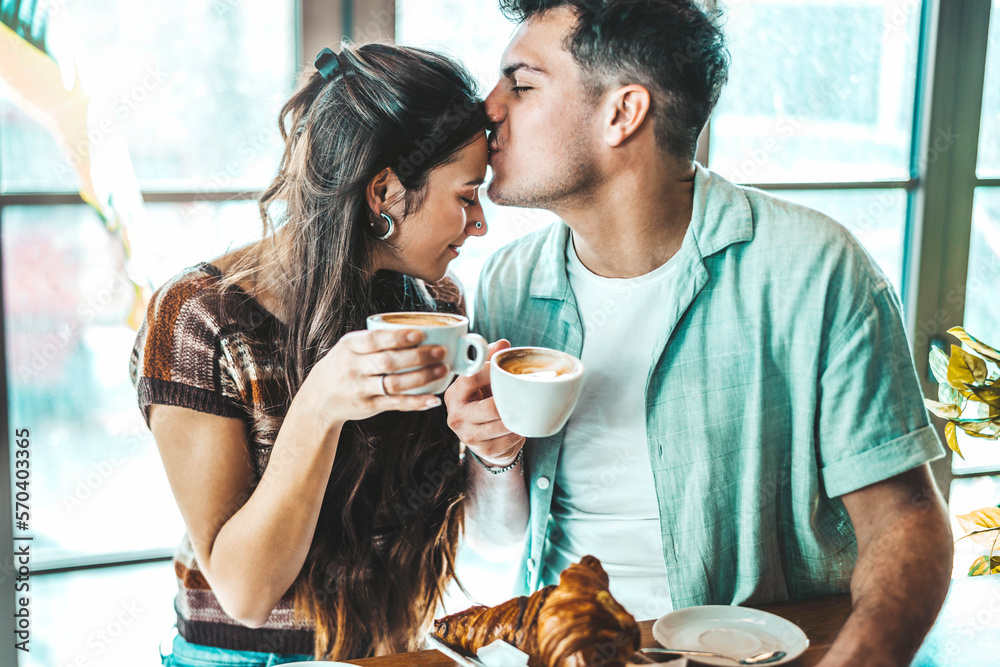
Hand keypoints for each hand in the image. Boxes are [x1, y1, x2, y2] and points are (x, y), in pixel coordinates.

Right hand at [303, 328, 448, 423]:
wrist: (319, 397)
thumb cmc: (345, 364)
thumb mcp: (351, 347)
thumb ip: (377, 340)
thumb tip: (422, 331)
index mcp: (349, 346)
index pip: (375, 340)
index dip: (398, 337)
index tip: (420, 334)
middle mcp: (353, 367)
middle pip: (388, 362)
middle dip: (418, 357)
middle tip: (441, 351)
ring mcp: (360, 388)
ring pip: (394, 384)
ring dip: (422, 377)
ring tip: (442, 370)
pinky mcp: (368, 406)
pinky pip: (395, 404)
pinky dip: (416, 402)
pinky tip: (433, 399)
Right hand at [445, 339, 524, 465]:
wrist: (485, 441)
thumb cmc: (485, 403)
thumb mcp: (484, 382)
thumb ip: (491, 361)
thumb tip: (502, 343)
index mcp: (454, 395)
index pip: (470, 378)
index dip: (491, 371)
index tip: (507, 369)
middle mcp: (456, 416)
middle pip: (490, 407)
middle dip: (511, 401)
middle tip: (526, 394)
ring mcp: (468, 436)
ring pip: (502, 424)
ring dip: (518, 417)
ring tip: (527, 408)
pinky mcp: (483, 450)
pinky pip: (508, 439)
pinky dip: (519, 431)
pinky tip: (521, 425)